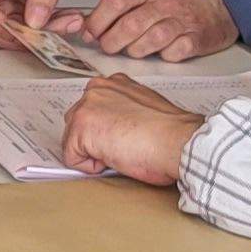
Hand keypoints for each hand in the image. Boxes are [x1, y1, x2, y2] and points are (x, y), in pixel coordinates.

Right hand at [0, 0, 76, 49]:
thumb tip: (35, 21)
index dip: (4, 28)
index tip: (28, 34)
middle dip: (23, 35)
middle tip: (49, 35)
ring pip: (9, 33)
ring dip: (37, 35)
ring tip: (62, 24)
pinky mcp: (12, 10)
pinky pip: (22, 29)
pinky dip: (42, 30)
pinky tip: (60, 22)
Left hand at [59, 76, 200, 185]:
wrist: (178, 142)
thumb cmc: (170, 133)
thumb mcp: (143, 109)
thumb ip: (122, 111)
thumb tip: (114, 128)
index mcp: (113, 84)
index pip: (91, 111)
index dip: (105, 132)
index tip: (122, 138)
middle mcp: (96, 90)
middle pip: (76, 124)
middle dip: (94, 141)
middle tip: (123, 147)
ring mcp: (86, 107)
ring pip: (72, 141)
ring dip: (93, 153)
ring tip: (121, 151)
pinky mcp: (80, 128)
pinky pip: (72, 159)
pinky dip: (90, 167)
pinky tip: (115, 158)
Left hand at [77, 0, 236, 61]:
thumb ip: (125, 1)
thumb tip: (92, 21)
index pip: (116, 2)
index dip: (97, 21)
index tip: (90, 33)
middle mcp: (165, 2)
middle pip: (130, 25)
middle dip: (112, 41)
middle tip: (107, 47)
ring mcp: (182, 20)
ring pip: (150, 40)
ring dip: (135, 50)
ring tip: (132, 51)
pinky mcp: (197, 39)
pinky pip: (174, 53)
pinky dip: (164, 56)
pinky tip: (161, 52)